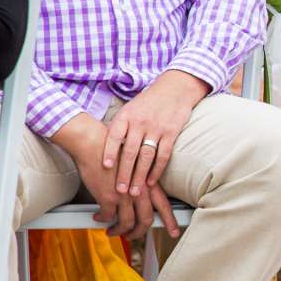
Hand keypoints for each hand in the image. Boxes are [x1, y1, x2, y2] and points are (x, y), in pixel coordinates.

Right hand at [55, 115, 171, 242]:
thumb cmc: (112, 151)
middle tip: (133, 236)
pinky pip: (107, 217)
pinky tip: (98, 217)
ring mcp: (124, 196)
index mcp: (149, 182)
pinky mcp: (108, 198)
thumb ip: (140, 180)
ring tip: (113, 231)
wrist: (94, 144)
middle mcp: (140, 190)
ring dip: (119, 231)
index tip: (174, 232)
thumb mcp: (134, 164)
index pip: (164, 205)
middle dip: (139, 232)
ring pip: (126, 223)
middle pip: (146, 220)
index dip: (170, 221)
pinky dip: (103, 220)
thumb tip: (139, 195)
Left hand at [101, 71, 206, 213]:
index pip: (115, 135)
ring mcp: (156, 128)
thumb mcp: (130, 109)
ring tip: (134, 192)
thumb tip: (105, 150)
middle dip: (124, 172)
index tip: (106, 167)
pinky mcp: (171, 133)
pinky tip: (151, 182)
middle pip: (130, 151)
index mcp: (126, 115)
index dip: (109, 151)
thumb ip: (120, 127)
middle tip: (119, 190)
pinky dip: (157, 170)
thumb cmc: (148, 102)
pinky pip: (163, 155)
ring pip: (146, 157)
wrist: (174, 88)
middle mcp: (140, 122)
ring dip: (139, 176)